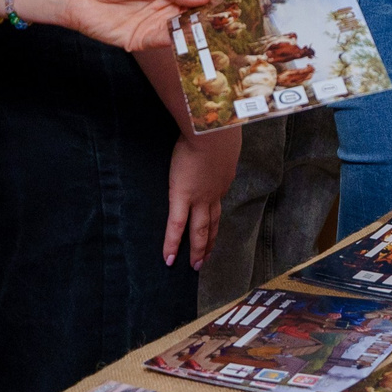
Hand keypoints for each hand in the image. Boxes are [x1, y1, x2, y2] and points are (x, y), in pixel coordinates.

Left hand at [53, 0, 240, 50]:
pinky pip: (172, 42)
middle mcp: (170, 4)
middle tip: (246, 20)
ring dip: (208, 31)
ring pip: (191, 29)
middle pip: (203, 11)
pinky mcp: (146, 39)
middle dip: (223, 15)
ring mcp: (159, 23)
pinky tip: (201, 42)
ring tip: (230, 34)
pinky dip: (186, 42)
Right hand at [165, 129, 239, 267]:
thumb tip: (215, 138)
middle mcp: (215, 193)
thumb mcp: (222, 139)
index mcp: (223, 178)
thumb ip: (217, 145)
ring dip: (199, 248)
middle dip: (211, 241)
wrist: (212, 130)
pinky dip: (172, 244)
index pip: (217, 202)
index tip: (213, 224)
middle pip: (213, 222)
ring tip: (195, 265)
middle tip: (208, 257)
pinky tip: (169, 258)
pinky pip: (176, 226)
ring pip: (200, 229)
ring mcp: (200, 198)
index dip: (214, 214)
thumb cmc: (217, 126)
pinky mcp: (182, 197)